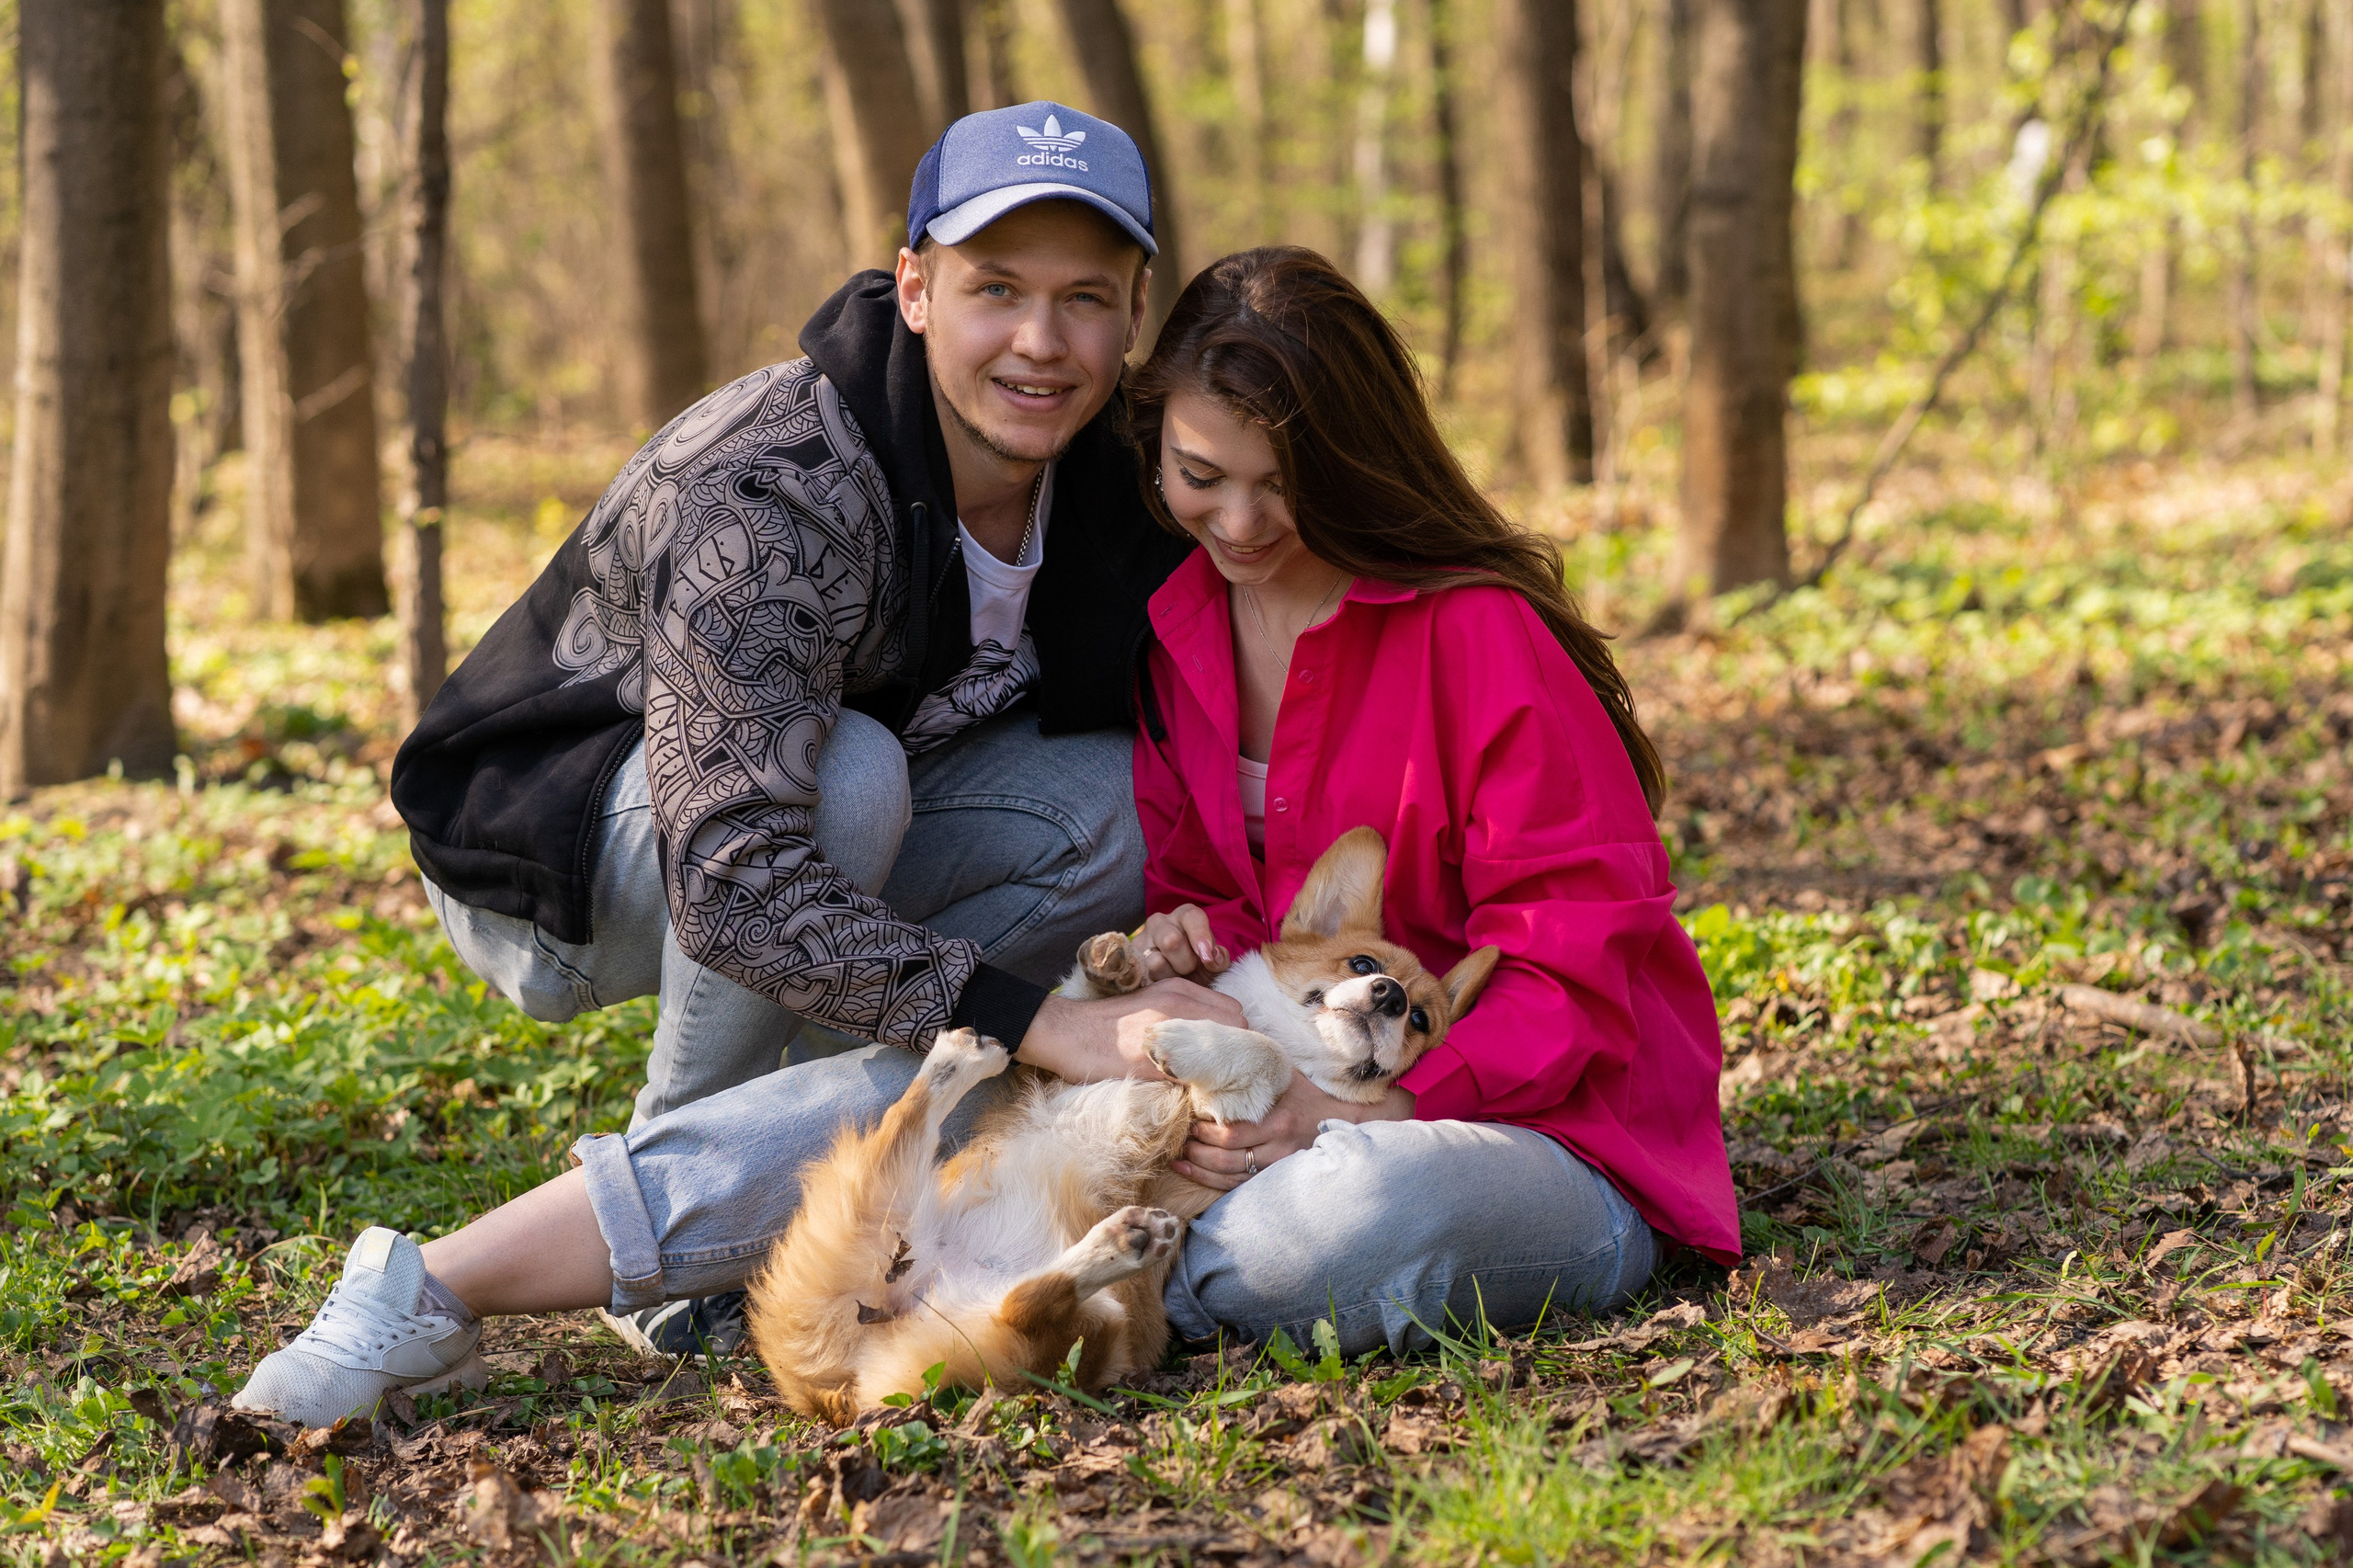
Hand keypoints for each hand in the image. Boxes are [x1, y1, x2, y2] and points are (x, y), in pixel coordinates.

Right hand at [1015, 978, 1245, 1083]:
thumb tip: (1215, 1037)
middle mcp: (1181, 1003)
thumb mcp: (1152, 1001)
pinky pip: (1197, 1076)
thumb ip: (1185, 1010)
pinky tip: (1189, 1092)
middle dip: (1236, 1049)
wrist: (1068, 1032)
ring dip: (1222, 1068)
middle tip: (1223, 1069)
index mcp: (1181, 989)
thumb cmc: (1109, 1023)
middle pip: (1238, 1028)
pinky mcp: (1157, 1060)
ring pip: (1223, 1051)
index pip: (1235, 1011)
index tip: (1228, 1052)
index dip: (1236, 1033)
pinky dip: (1200, 1086)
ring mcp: (1170, 1031)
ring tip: (1209, 1082)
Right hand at [1133, 905, 1228, 981]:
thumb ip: (1219, 960)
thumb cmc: (1199, 970)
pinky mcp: (1129, 961)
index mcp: (1185, 916)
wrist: (1176, 988)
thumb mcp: (1214, 965)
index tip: (1207, 957)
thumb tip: (1214, 958)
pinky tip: (1163, 986)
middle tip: (1190, 971)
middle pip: (1171, 940)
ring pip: (1156, 963)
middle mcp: (1160, 922)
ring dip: (1170, 978)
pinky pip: (1142, 977)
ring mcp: (1141, 941)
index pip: (1192, 917)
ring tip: (1175, 978)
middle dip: (1185, 963)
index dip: (1200, 936)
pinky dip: (1156, 987)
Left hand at [1174, 1073, 1414, 1190]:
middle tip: (1179, 1138)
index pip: (1232, 1133)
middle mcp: (1278, 1148)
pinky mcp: (1274, 1178)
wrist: (1342, 1122)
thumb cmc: (1307, 1095)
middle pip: (1226, 1157)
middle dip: (1196, 1150)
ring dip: (1198, 1169)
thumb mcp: (1286, 1075)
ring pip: (1229, 1177)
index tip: (1187, 1119)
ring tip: (1178, 1158)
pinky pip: (1238, 1187)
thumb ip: (1258, 1065)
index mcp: (1279, 1121)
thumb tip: (1223, 1042)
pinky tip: (1190, 1173)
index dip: (1204, 1131)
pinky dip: (1210, 1183)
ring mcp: (1277, 1167)